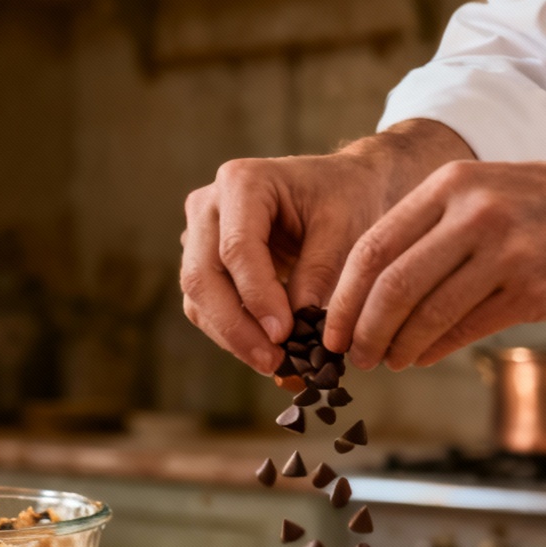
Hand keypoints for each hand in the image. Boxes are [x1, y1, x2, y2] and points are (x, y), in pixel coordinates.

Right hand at [179, 120, 472, 373]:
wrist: (343, 187)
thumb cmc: (348, 198)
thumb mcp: (347, 229)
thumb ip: (320, 274)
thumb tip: (298, 332)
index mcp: (242, 182)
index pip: (236, 248)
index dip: (256, 296)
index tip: (285, 335)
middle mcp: (208, 206)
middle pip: (202, 276)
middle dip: (236, 327)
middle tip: (273, 363)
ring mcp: (199, 235)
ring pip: (198, 299)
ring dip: (233, 337)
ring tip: (276, 364)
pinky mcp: (204, 264)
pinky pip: (206, 308)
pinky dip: (234, 334)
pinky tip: (267, 353)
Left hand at [321, 159, 545, 369]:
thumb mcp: (484, 194)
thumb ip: (429, 233)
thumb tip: (368, 293)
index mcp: (452, 185)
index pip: (373, 247)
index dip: (343, 296)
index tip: (327, 328)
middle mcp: (476, 214)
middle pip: (392, 285)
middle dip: (362, 330)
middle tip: (351, 356)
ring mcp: (507, 251)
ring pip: (427, 313)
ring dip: (397, 346)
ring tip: (385, 361)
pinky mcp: (534, 289)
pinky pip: (466, 328)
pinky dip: (434, 349)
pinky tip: (421, 356)